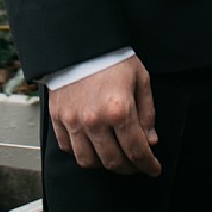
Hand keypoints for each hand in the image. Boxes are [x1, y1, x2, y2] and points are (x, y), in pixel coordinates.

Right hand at [49, 55, 160, 176]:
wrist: (80, 42)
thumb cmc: (113, 57)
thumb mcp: (140, 79)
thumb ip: (147, 113)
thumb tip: (150, 141)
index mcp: (119, 110)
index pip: (136, 150)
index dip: (148, 164)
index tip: (154, 169)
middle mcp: (95, 121)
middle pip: (113, 161)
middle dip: (129, 168)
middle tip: (136, 165)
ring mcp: (74, 122)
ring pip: (88, 161)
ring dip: (104, 165)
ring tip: (114, 157)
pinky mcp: (58, 119)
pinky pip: (68, 149)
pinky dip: (81, 152)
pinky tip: (92, 146)